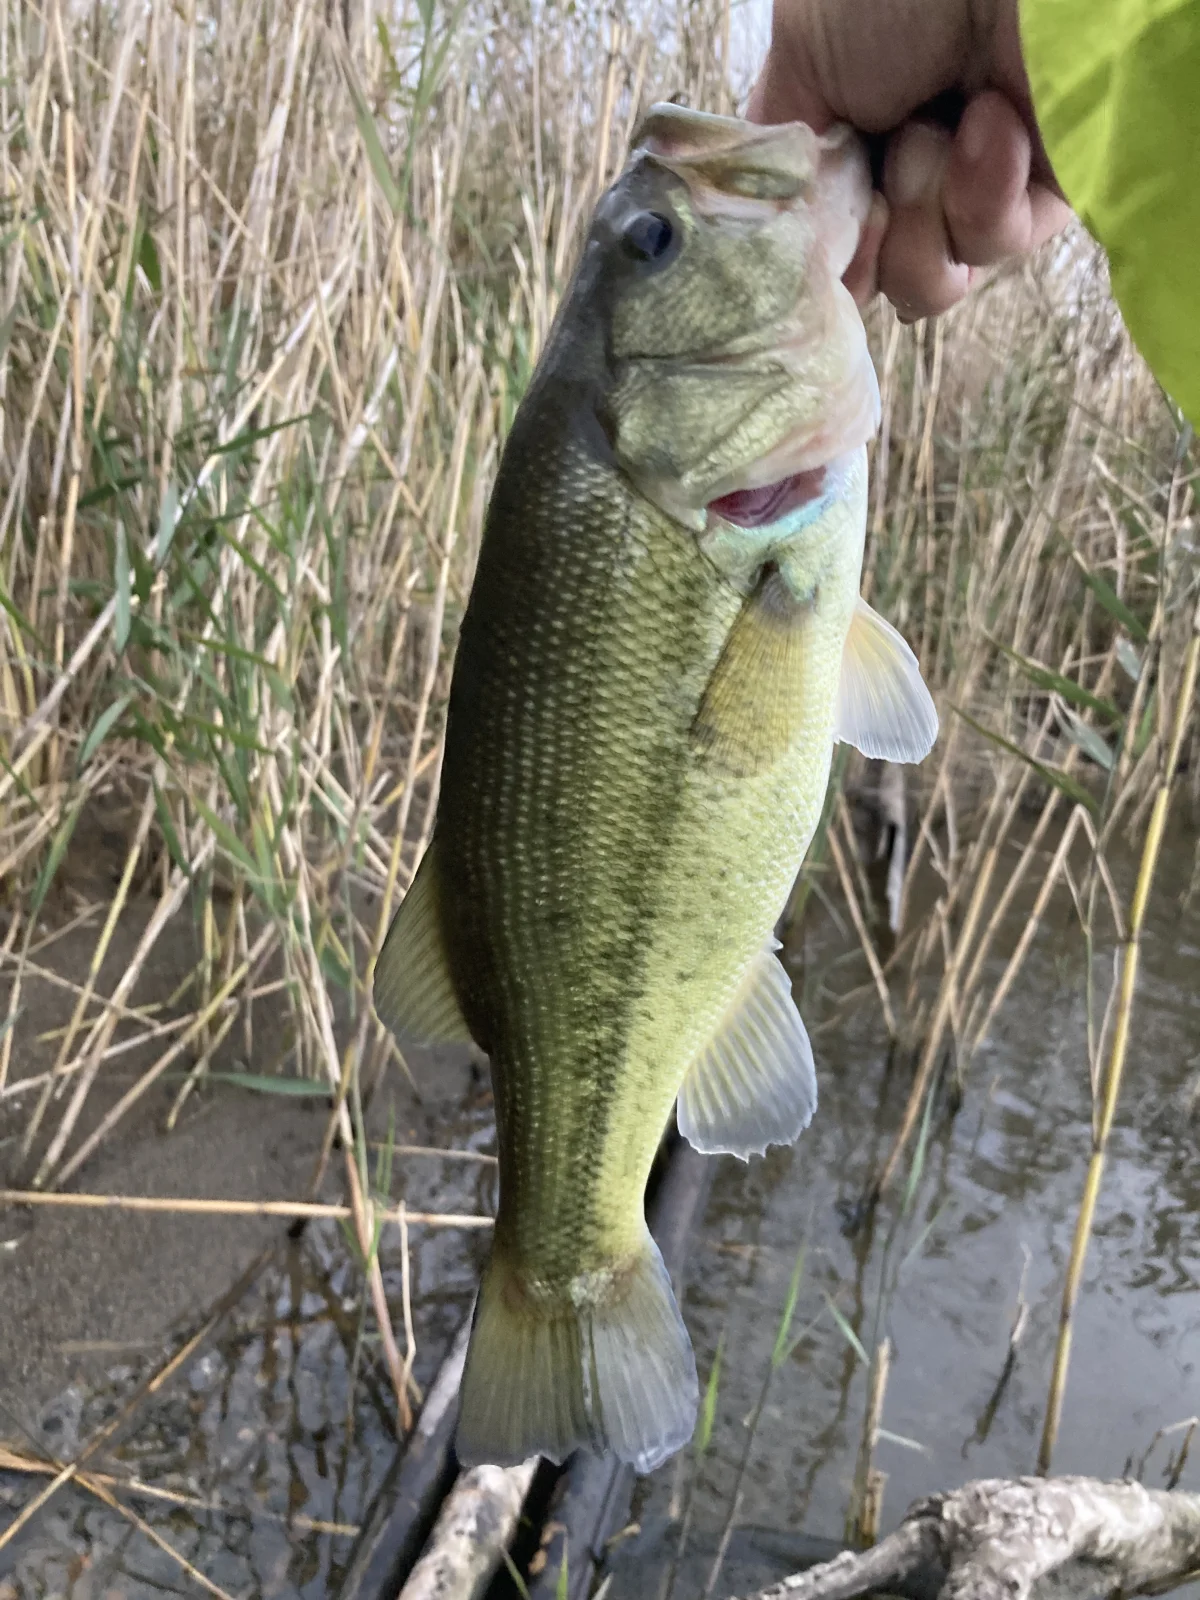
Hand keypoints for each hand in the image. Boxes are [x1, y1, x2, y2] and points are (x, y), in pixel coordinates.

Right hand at [747, 0, 1072, 318]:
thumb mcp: (800, 58)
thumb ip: (782, 159)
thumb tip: (783, 244)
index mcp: (849, 135)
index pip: (819, 245)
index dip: (811, 257)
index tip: (810, 228)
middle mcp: (907, 169)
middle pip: (868, 280)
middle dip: (866, 242)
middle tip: (875, 179)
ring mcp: (975, 188)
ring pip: (927, 280)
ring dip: (922, 207)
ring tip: (937, 126)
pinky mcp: (1041, 196)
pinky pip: (993, 246)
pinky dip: (984, 192)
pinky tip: (990, 121)